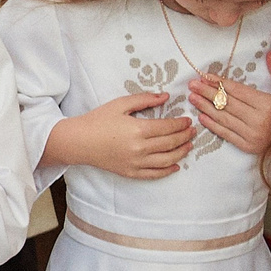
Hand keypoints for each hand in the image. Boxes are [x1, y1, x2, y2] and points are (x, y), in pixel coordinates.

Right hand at [58, 90, 193, 178]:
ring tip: (188, 146)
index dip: (181, 124)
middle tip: (192, 131)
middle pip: (171, 143)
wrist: (78, 141)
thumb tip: (165, 96)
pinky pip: (154, 174)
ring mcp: (136, 162)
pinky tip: (175, 166)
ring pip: (167, 160)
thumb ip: (144, 99)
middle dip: (185, 137)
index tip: (188, 121)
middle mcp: (140, 148)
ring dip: (181, 153)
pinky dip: (168, 171)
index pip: (168, 127)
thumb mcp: (120, 104)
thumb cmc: (97, 120)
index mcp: (138, 129)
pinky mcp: (130, 172)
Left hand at [195, 53, 270, 167]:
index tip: (205, 76)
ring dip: (205, 107)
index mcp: (268, 105)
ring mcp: (252, 135)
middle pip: (227, 103)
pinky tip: (202, 116)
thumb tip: (270, 54)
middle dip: (207, 93)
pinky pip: (226, 134)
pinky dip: (212, 125)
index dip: (220, 83)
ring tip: (192, 98)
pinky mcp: (248, 147)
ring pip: (223, 118)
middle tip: (192, 84)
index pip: (238, 91)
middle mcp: (258, 121)